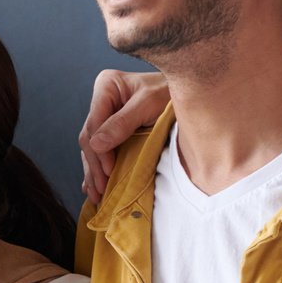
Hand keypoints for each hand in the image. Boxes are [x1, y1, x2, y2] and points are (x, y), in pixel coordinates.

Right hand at [78, 70, 171, 200]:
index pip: (95, 124)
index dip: (99, 151)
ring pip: (92, 148)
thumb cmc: (172, 94)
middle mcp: (102, 100)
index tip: (109, 172)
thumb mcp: (149, 104)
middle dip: (95, 166)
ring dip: (93, 173)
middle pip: (90, 138)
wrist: (191, 94)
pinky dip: (98, 169)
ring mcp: (106, 116)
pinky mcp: (112, 130)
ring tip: (96, 196)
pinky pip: (100, 151)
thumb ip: (123, 123)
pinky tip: (93, 186)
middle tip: (100, 191)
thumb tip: (96, 146)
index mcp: (106, 86)